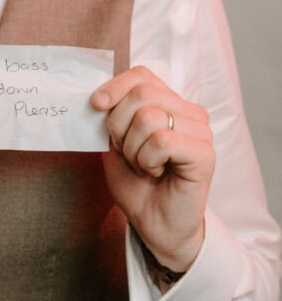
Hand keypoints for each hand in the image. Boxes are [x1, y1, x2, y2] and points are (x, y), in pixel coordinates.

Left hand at [91, 66, 214, 272]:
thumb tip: (97, 96)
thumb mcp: (115, 144)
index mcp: (169, 104)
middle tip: (127, 152)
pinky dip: (147, 160)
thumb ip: (110, 117)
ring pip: (149, 118)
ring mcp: (200, 132)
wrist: (154, 225)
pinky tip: (156, 173)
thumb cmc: (137, 184)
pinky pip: (162, 141)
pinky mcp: (204, 154)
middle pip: (142, 93)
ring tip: (144, 166)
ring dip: (133, 149)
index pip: (141, 75)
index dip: (114, 86)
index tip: (96, 105)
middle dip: (119, 125)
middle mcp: (189, 112)